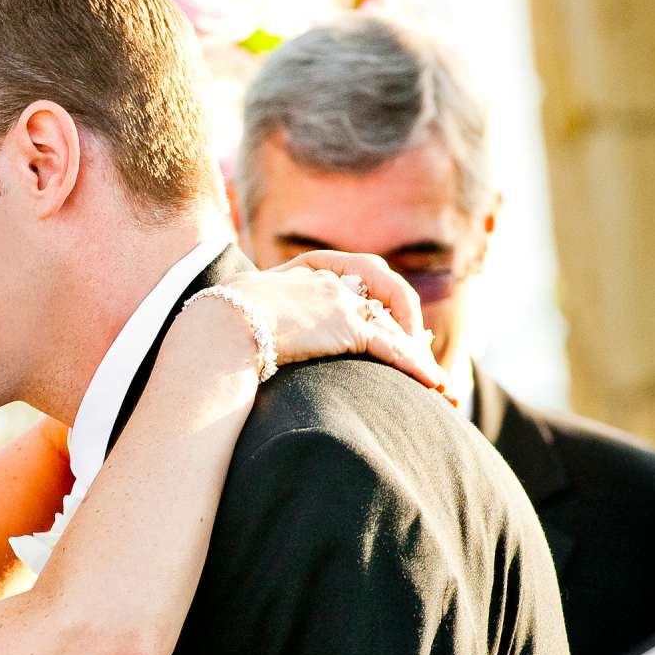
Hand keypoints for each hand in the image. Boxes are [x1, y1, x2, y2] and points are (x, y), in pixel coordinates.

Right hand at [206, 252, 447, 395]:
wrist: (219, 324)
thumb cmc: (217, 324)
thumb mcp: (242, 310)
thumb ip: (259, 317)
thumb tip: (245, 341)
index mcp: (305, 272)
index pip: (358, 281)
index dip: (379, 305)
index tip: (391, 328)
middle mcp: (329, 282)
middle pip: (385, 296)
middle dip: (408, 326)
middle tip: (421, 353)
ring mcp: (340, 303)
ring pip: (392, 327)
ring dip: (417, 355)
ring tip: (437, 381)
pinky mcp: (346, 328)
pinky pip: (391, 348)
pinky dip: (415, 366)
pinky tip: (432, 382)